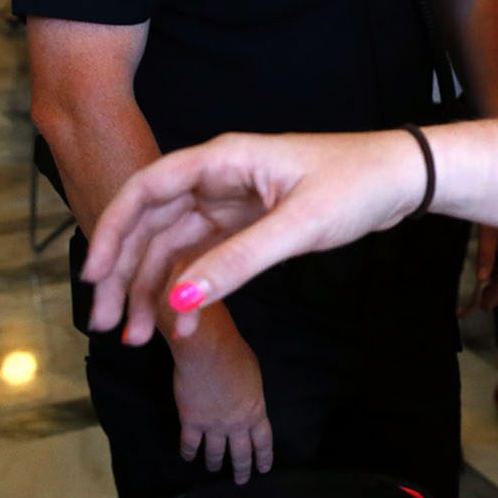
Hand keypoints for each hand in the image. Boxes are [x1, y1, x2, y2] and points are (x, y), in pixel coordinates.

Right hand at [83, 130, 426, 341]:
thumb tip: (181, 299)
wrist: (403, 179)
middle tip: (109, 324)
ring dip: (153, 289)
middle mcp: (218, 178)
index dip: (113, 232)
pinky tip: (184, 326)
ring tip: (141, 338)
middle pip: (151, 224)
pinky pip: (205, 257)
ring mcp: (232, 202)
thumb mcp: (298, 225)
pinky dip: (190, 289)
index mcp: (223, 160)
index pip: (147, 190)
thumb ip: (238, 261)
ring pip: (175, 247)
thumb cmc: (357, 184)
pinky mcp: (250, 223)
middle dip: (125, 274)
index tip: (94, 277)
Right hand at [172, 323, 273, 485]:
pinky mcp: (191, 421)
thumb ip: (251, 395)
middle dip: (242, 469)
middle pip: (241, 453)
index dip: (264, 457)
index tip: (263, 469)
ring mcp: (213, 425)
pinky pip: (190, 444)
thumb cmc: (235, 355)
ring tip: (214, 469)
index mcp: (256, 411)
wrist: (208, 352)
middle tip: (241, 481)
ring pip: (215, 452)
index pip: (263, 441)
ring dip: (215, 463)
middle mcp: (236, 424)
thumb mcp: (254, 376)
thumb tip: (248, 402)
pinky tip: (189, 458)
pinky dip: (189, 452)